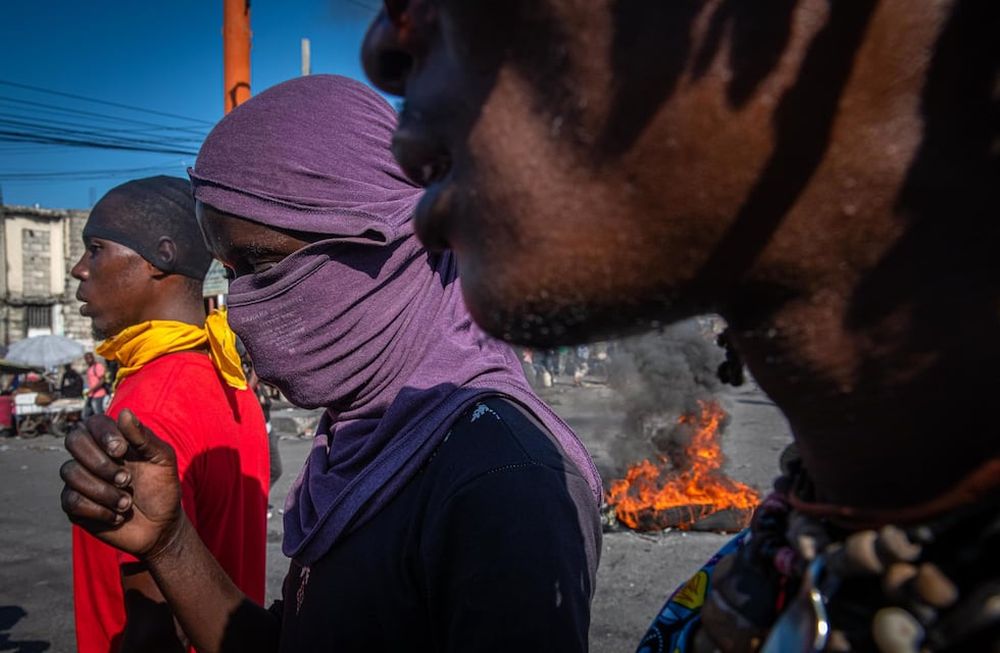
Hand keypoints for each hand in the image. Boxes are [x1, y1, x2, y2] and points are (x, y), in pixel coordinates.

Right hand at [60, 410, 182, 558]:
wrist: (161, 525)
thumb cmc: (163, 487)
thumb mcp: (162, 459)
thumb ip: (144, 437)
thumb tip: (124, 413)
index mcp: (113, 440)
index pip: (92, 422)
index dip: (103, 434)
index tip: (123, 450)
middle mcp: (92, 456)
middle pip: (74, 441)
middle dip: (100, 462)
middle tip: (126, 479)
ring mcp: (80, 480)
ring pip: (71, 472)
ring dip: (103, 491)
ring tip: (127, 503)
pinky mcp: (74, 505)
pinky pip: (71, 500)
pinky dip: (98, 510)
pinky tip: (117, 515)